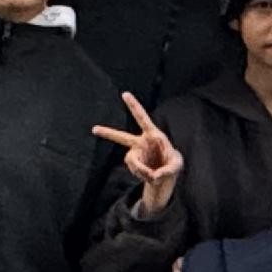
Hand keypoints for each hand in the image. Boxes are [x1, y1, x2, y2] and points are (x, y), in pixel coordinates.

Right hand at [91, 93, 183, 212]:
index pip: (142, 118)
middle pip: (121, 137)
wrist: (166, 175)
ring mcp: (135, 153)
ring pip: (131, 160)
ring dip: (141, 169)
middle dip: (108, 133)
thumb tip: (154, 176)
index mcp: (154, 135)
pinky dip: (141, 174)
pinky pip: (133, 168)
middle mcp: (141, 142)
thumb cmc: (173, 164)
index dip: (134, 106)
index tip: (124, 94)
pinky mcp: (133, 163)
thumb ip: (167, 171)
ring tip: (153, 176)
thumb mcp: (176, 166)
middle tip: (94, 129)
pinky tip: (150, 176)